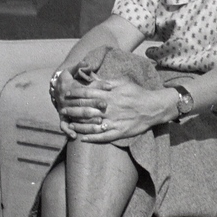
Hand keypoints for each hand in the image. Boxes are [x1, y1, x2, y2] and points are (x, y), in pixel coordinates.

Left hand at [57, 74, 178, 141]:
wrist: (153, 107)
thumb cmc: (137, 93)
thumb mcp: (122, 82)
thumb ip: (105, 82)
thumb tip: (91, 78)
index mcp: (109, 95)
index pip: (87, 94)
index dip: (75, 94)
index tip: (66, 95)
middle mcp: (109, 109)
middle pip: (86, 109)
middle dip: (72, 109)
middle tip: (63, 110)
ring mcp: (114, 122)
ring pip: (91, 125)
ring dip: (79, 125)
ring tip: (70, 124)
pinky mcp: (119, 132)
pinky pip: (103, 137)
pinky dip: (92, 138)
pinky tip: (83, 138)